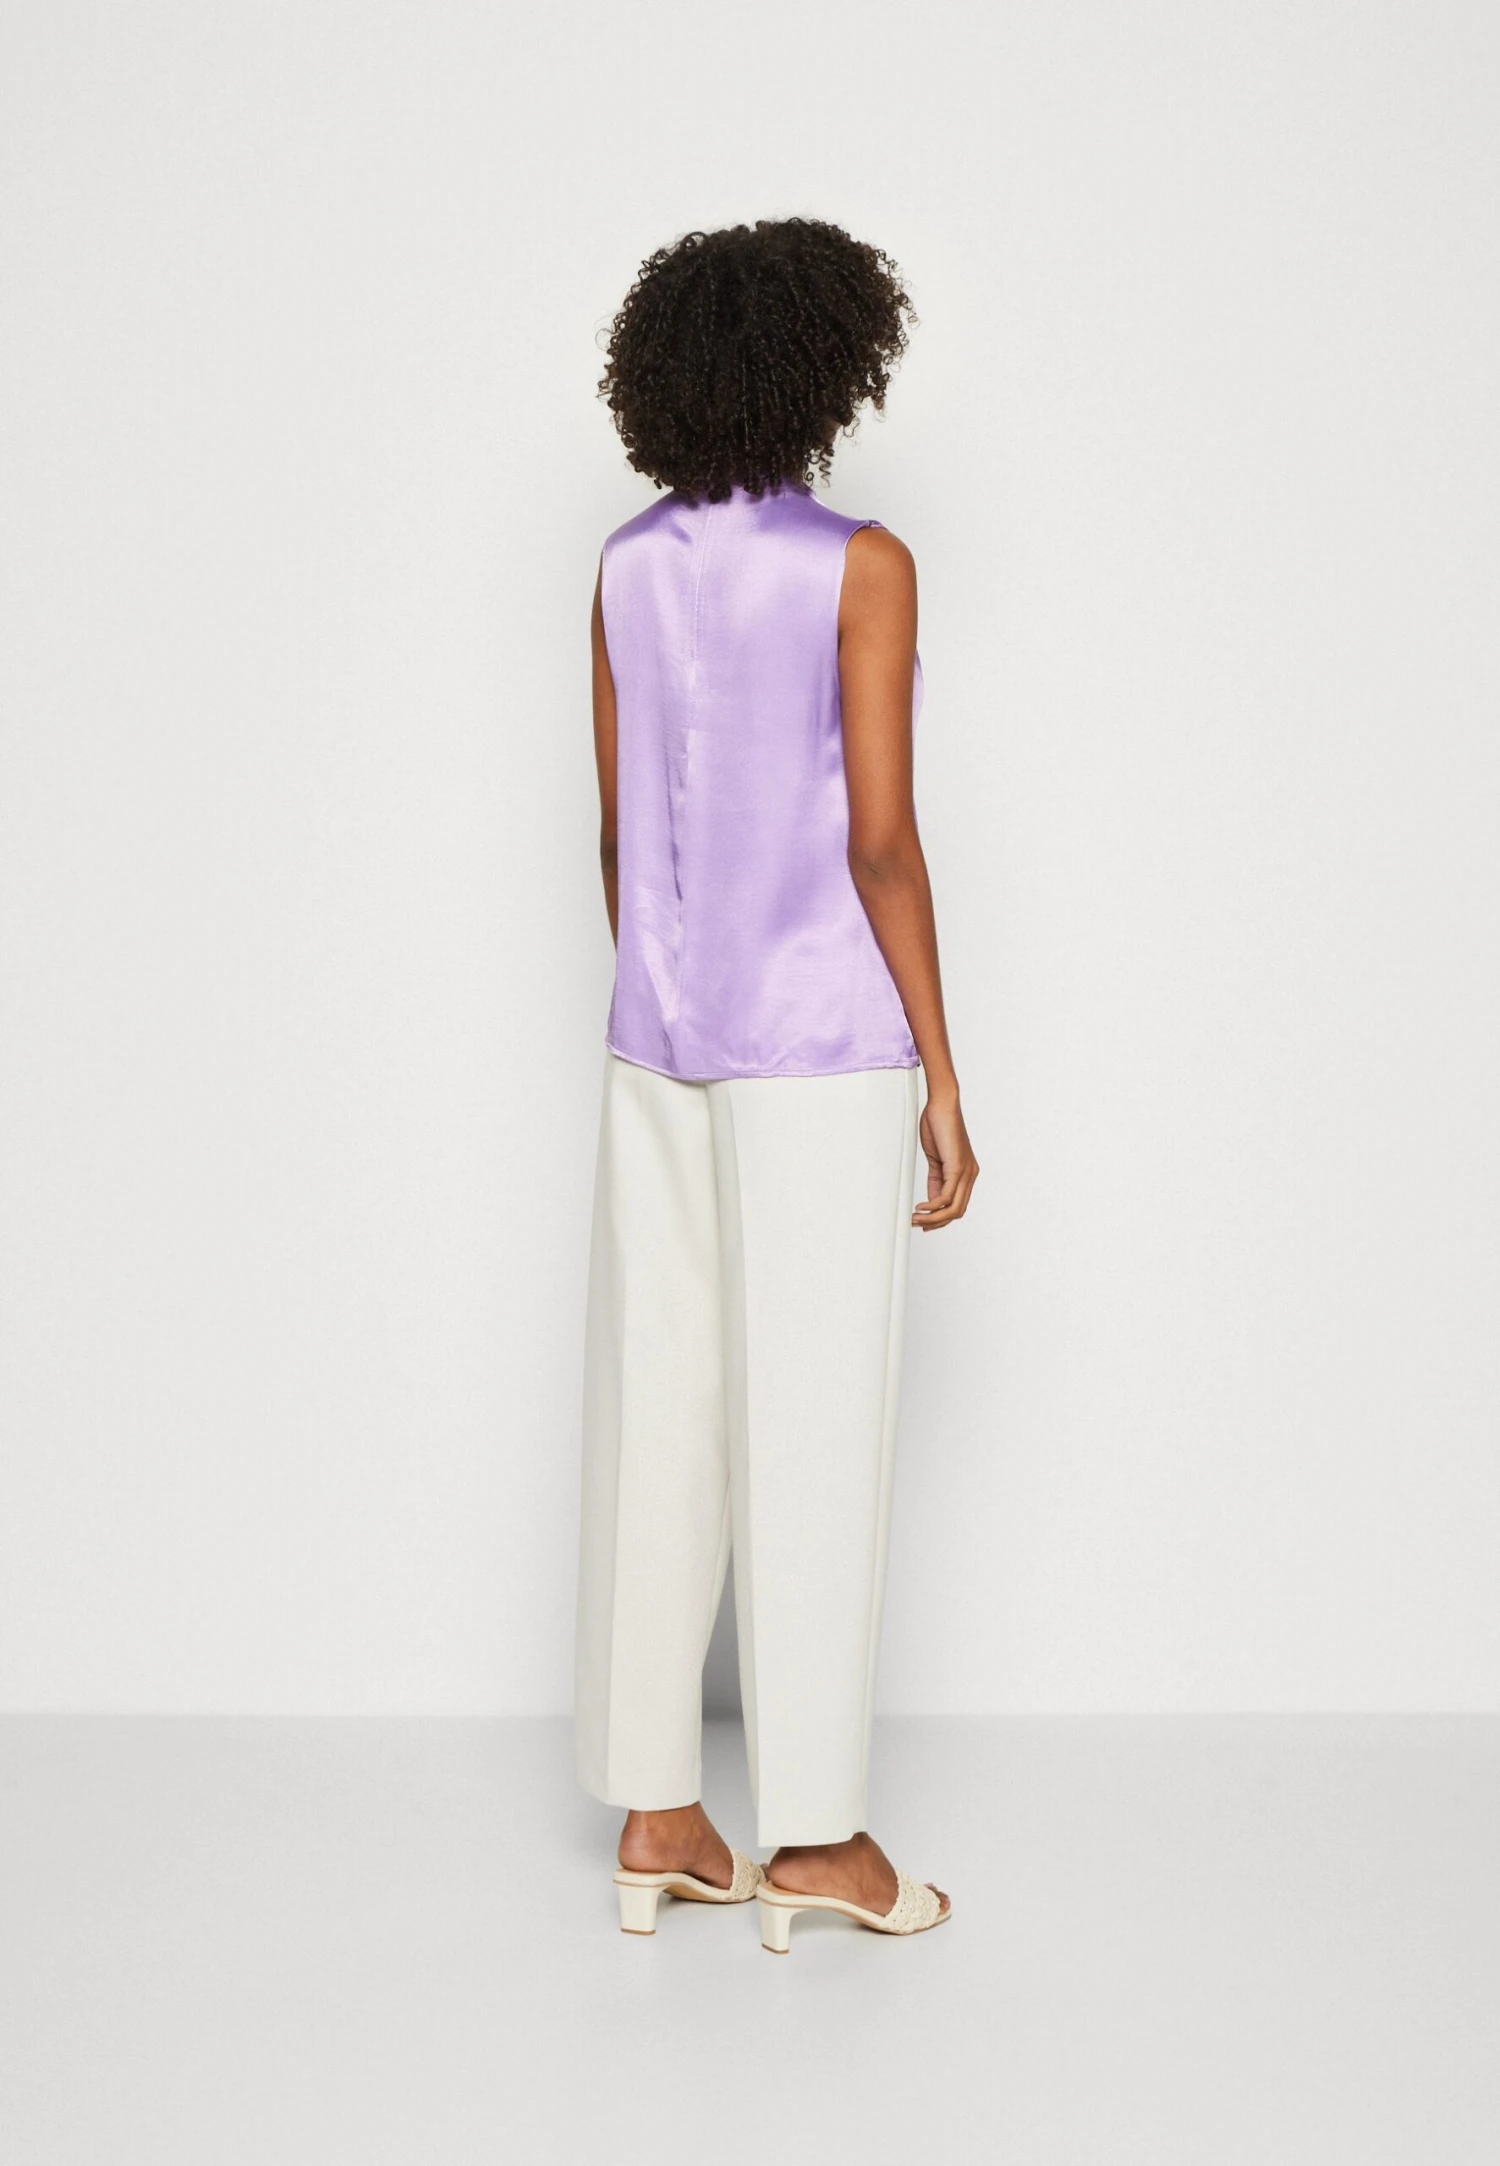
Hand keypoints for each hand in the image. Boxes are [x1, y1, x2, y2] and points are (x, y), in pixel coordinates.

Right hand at [914, 1092, 978, 1230]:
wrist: (942, 1105)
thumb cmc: (938, 1126)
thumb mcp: (936, 1160)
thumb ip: (937, 1181)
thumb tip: (933, 1200)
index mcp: (966, 1173)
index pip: (957, 1206)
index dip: (941, 1219)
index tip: (924, 1223)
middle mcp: (970, 1175)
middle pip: (957, 1212)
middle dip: (936, 1223)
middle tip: (918, 1224)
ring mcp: (966, 1172)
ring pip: (954, 1208)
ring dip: (933, 1218)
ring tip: (916, 1218)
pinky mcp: (958, 1167)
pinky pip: (948, 1197)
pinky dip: (933, 1206)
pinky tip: (921, 1207)